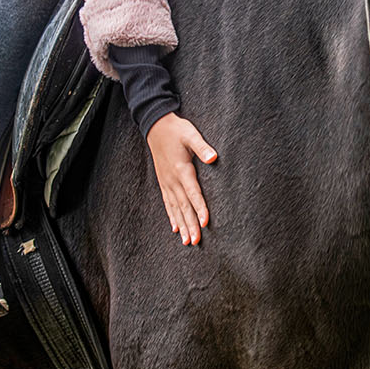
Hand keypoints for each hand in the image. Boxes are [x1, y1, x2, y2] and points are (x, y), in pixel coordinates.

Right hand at [145, 113, 217, 244]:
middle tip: (196, 241)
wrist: (156, 126)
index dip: (200, 208)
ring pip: (175, 209)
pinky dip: (172, 217)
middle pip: (183, 206)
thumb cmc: (176, 130)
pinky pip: (167, 203)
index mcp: (182, 170)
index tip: (205, 222)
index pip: (193, 193)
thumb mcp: (190, 134)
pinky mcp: (163, 182)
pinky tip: (175, 228)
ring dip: (182, 225)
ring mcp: (166, 183)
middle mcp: (172, 180)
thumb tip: (213, 157)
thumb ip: (202, 147)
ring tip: (187, 241)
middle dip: (190, 224)